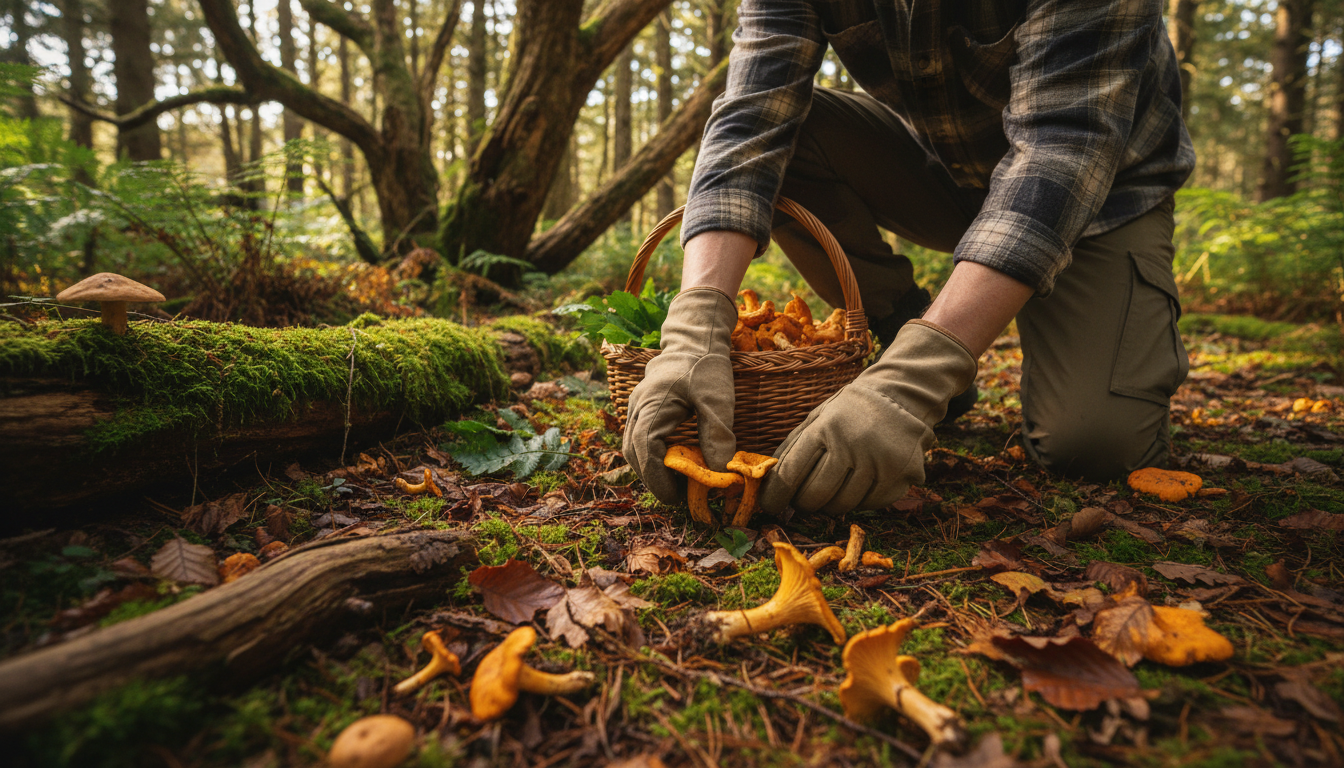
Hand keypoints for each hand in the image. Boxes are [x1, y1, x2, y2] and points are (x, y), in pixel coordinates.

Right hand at [623, 288, 738, 502]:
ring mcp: (636, 406)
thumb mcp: (718, 398)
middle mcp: (637, 407)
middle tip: (679, 496)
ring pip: (633, 446)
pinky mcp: (642, 407)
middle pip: (633, 452)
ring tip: (676, 482)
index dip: (657, 479)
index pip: (645, 450)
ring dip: (650, 468)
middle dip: (653, 479)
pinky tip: (673, 462)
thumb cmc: (706, 365)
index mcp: (652, 404)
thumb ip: (717, 434)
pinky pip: (639, 437)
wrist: (695, 337)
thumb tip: (719, 472)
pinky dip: (651, 455)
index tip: (676, 497)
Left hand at [759, 320, 976, 513]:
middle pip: (814, 496)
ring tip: (832, 489)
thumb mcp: (818, 418)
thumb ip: (793, 448)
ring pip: (841, 505)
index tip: (770, 505)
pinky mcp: (901, 475)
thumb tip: (768, 483)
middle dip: (803, 503)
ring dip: (831, 503)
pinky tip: (859, 485)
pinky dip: (859, 501)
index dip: (775, 496)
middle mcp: (851, 445)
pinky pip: (869, 505)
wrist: (901, 396)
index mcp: (824, 428)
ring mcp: (879, 462)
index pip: (791, 474)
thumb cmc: (850, 411)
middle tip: (803, 499)